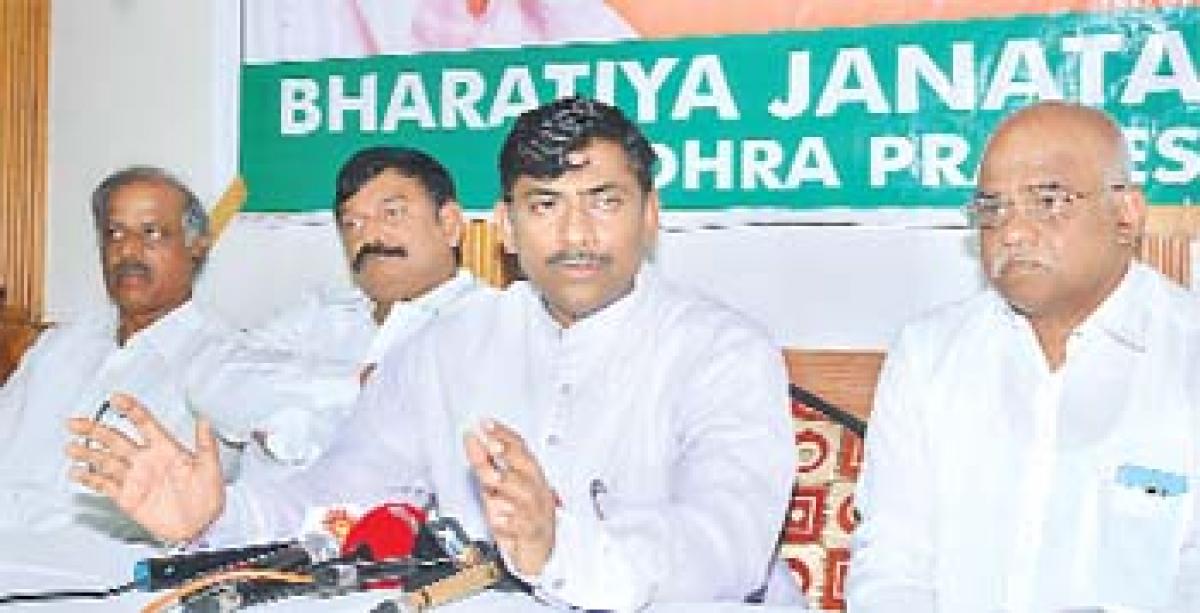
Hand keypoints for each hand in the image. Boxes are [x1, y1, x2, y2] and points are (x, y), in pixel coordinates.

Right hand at [66, 392, 224, 542]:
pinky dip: (90, 478)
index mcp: (165, 448)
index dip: (130, 409)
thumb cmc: (207, 496)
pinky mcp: (127, 497)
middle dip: (95, 430)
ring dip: (88, 453)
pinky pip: (104, 485)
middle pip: (115, 439)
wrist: (200, 526)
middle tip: (75, 423)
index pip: (144, 422)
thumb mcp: (210, 467)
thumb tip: (205, 419)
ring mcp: (134, 477)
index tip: (116, 398)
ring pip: (105, 460)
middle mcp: (145, 459)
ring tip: (71, 447)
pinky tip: (77, 473)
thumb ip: (206, 444)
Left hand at [464, 420, 556, 576]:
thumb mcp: (497, 487)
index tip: (486, 423)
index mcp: (530, 475)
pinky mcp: (532, 534)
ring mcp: (535, 511)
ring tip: (491, 478)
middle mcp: (535, 490)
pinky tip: (499, 518)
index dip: (503, 434)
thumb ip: (485, 465)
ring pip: (526, 494)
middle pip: (525, 465)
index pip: (519, 448)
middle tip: (490, 442)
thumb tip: (472, 441)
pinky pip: (523, 526)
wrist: (538, 553)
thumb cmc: (520, 516)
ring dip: (508, 484)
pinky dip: (511, 522)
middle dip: (508, 452)